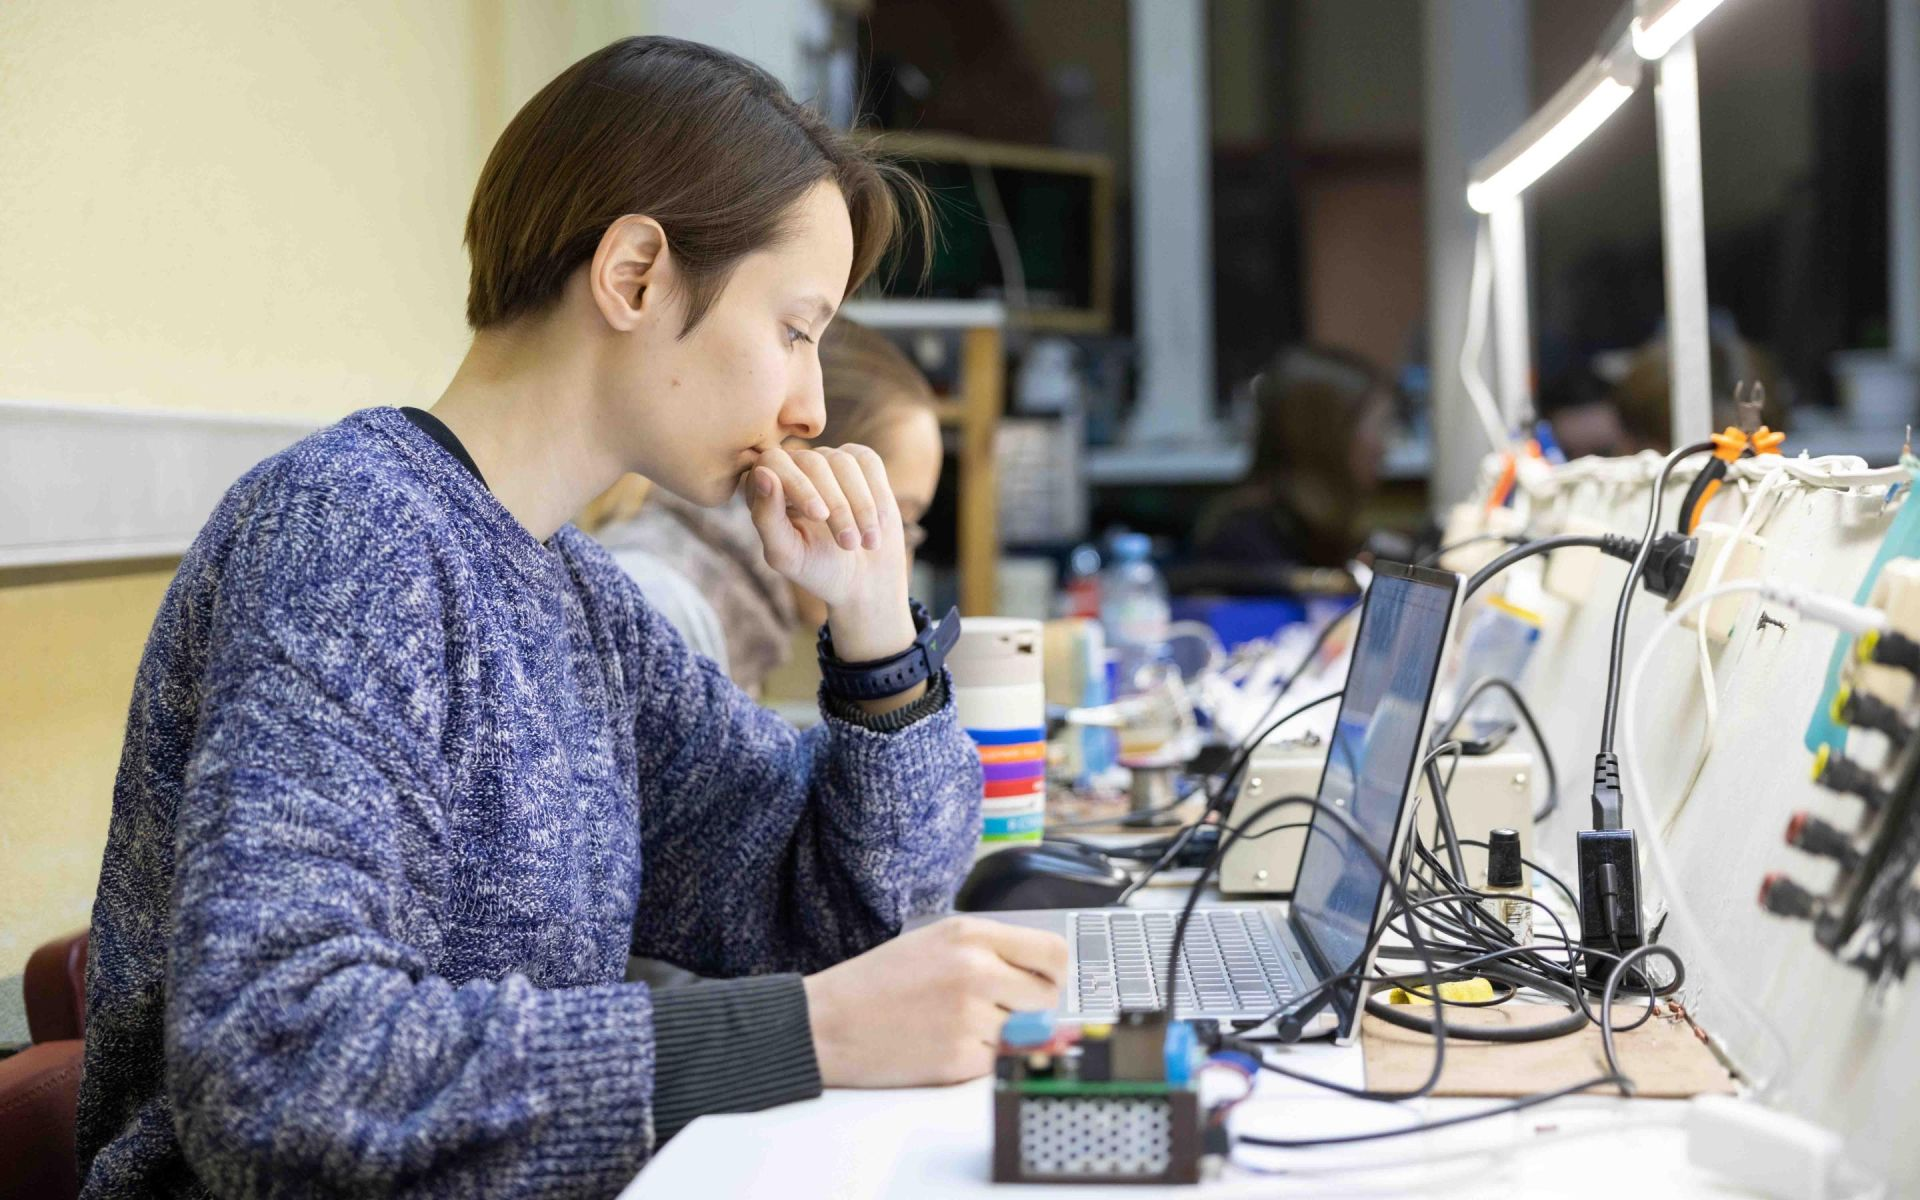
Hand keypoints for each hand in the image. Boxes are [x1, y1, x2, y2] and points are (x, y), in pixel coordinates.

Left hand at [745, 444, 914, 663]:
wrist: (863, 579)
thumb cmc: (816, 568)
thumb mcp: (787, 553)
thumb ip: (766, 516)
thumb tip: (763, 473)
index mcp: (765, 486)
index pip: (773, 462)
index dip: (797, 485)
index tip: (820, 516)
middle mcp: (795, 467)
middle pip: (812, 462)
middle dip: (835, 505)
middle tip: (848, 544)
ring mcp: (828, 460)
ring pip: (843, 462)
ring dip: (860, 506)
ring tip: (866, 542)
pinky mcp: (860, 461)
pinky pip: (868, 462)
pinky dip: (877, 495)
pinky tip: (878, 525)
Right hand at [802, 917, 1068, 1087]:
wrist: (827, 1023)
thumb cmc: (879, 981)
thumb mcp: (937, 941)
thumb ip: (992, 951)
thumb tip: (1046, 976)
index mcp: (971, 935)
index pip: (1053, 952)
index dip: (1056, 973)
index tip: (1045, 982)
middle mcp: (976, 971)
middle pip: (1047, 997)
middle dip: (1030, 1008)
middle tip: (998, 1010)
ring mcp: (969, 1016)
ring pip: (1024, 1032)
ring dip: (1001, 1035)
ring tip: (956, 1025)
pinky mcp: (960, 1059)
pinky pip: (997, 1061)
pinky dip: (979, 1058)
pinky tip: (943, 1044)